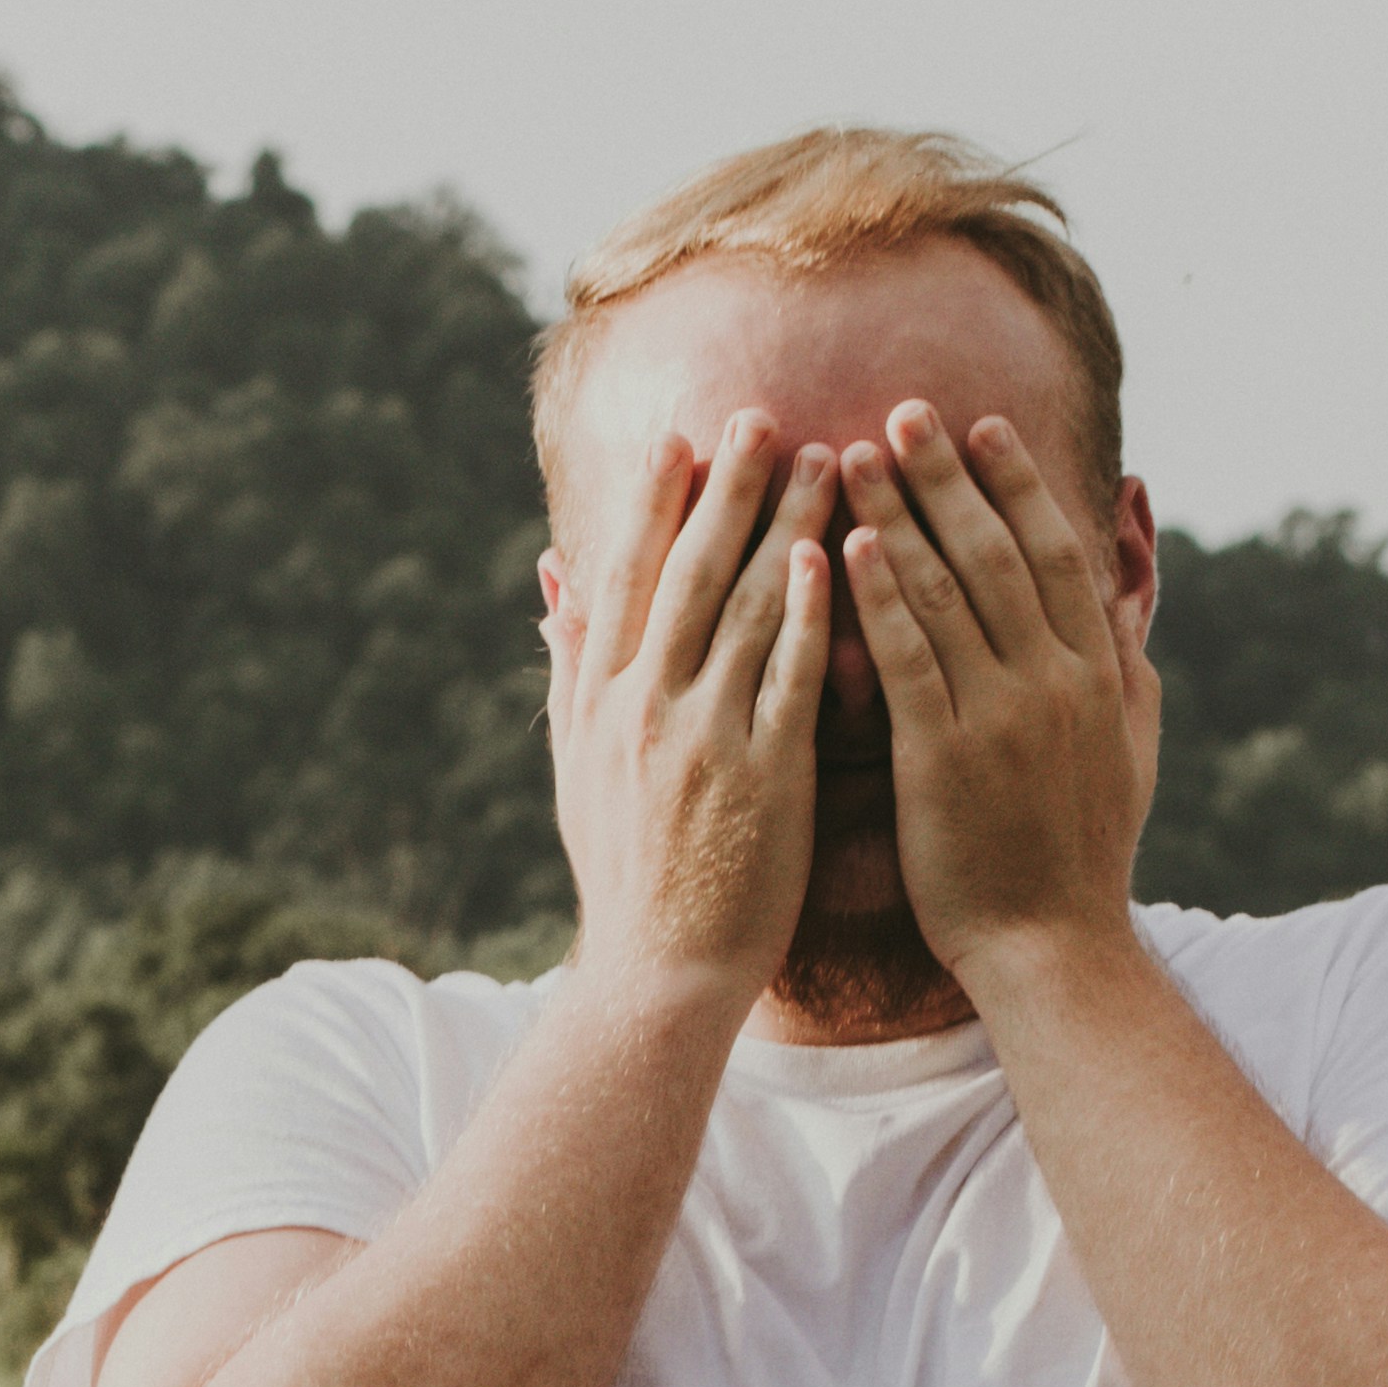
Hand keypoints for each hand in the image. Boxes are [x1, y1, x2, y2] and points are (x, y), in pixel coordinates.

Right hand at [542, 414, 836, 1000]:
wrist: (657, 973)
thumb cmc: (625, 874)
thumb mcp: (575, 766)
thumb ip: (570, 666)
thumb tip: (551, 580)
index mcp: (601, 698)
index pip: (627, 574)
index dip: (655, 499)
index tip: (684, 435)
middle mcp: (644, 705)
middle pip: (689, 570)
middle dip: (728, 486)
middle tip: (763, 413)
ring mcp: (704, 737)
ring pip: (747, 607)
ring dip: (787, 523)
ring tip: (827, 458)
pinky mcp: (765, 775)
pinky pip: (789, 676)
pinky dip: (808, 612)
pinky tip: (836, 555)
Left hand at [838, 406, 1154, 983]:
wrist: (1051, 949)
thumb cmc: (1082, 856)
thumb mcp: (1133, 748)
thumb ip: (1130, 663)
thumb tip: (1132, 596)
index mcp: (1095, 673)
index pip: (1055, 552)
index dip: (1017, 484)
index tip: (982, 429)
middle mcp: (1053, 682)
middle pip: (996, 553)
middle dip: (946, 476)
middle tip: (902, 410)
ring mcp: (999, 718)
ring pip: (945, 593)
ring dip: (896, 515)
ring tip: (850, 455)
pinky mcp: (942, 760)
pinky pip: (907, 662)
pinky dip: (879, 598)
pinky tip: (844, 547)